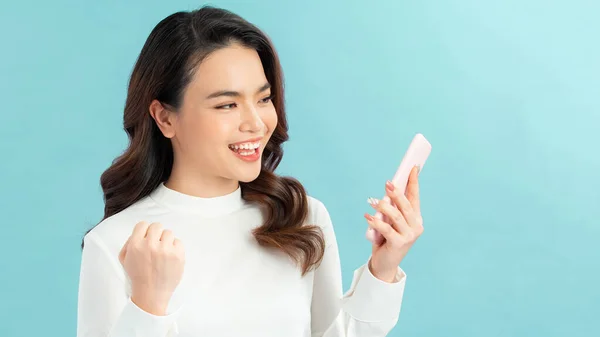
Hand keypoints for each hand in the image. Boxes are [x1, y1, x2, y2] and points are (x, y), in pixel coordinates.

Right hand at [119, 221, 184, 314]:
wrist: (151, 294)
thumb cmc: (138, 276)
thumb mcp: (125, 259)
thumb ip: (129, 242)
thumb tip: (140, 232)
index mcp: (135, 245)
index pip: (142, 225)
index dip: (145, 231)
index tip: (147, 238)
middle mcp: (150, 245)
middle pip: (157, 226)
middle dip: (156, 235)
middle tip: (156, 245)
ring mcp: (165, 250)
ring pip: (168, 233)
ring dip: (166, 241)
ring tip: (163, 253)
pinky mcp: (178, 255)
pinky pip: (178, 241)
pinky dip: (175, 248)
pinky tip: (170, 257)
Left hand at [364, 166, 423, 281]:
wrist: (385, 264)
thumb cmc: (387, 239)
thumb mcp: (391, 221)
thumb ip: (392, 209)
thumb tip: (387, 190)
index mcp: (416, 219)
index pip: (415, 197)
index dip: (414, 182)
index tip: (413, 168)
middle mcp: (416, 226)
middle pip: (406, 205)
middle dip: (397, 193)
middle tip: (388, 183)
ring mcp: (409, 236)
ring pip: (397, 216)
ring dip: (384, 207)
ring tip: (373, 201)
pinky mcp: (399, 244)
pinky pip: (386, 229)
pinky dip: (376, 222)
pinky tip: (368, 216)